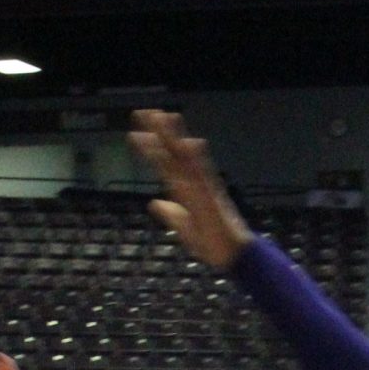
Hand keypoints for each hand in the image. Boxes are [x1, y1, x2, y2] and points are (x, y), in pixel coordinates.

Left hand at [130, 111, 255, 269]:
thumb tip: (154, 202)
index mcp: (187, 190)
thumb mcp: (183, 228)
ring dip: (173, 138)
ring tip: (160, 116)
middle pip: (173, 152)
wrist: (233, 257)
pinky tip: (187, 143)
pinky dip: (196, 160)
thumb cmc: (212, 244)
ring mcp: (204, 188)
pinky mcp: (212, 198)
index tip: (135, 134)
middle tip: (143, 112)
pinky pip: (202, 176)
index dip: (151, 148)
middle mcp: (195, 183)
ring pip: (185, 158)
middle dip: (159, 132)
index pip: (165, 164)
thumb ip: (170, 213)